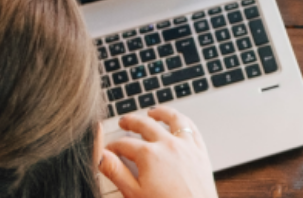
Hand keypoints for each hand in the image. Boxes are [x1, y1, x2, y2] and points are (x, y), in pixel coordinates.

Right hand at [98, 107, 217, 197]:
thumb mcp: (134, 193)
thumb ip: (116, 172)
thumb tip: (101, 157)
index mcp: (149, 155)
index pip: (124, 144)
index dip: (113, 147)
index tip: (109, 151)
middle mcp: (168, 145)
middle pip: (145, 125)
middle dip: (131, 122)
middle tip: (124, 122)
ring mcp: (187, 146)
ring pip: (173, 119)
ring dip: (160, 113)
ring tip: (152, 112)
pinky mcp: (201, 152)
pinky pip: (192, 128)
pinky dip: (183, 121)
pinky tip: (179, 123)